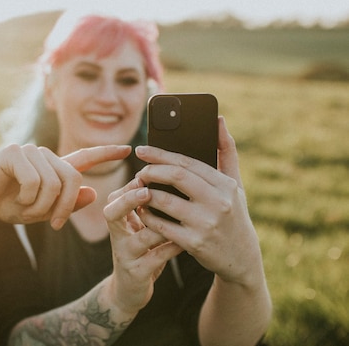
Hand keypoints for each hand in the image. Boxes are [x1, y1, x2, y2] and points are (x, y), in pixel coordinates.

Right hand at [0, 144, 130, 229]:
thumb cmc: (7, 204)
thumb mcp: (41, 211)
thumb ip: (67, 204)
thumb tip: (94, 192)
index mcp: (53, 167)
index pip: (85, 157)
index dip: (107, 153)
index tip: (128, 149)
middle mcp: (44, 155)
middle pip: (73, 178)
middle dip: (65, 207)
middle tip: (55, 225)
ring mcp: (30, 151)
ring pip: (53, 183)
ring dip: (41, 207)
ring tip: (26, 209)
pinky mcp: (15, 152)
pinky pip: (34, 181)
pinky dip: (27, 199)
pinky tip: (15, 199)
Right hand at [103, 182, 182, 313]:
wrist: (129, 289)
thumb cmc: (141, 249)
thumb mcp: (138, 226)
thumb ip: (146, 204)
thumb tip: (170, 171)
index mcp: (118, 219)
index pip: (116, 196)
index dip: (130, 186)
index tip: (146, 174)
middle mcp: (117, 235)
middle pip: (112, 213)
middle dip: (129, 200)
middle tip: (148, 192)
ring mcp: (126, 254)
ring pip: (140, 237)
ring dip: (160, 226)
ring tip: (180, 216)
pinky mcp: (137, 273)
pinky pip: (155, 257)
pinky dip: (172, 247)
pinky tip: (185, 240)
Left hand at [134, 117, 262, 285]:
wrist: (241, 259)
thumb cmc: (233, 214)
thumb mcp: (235, 184)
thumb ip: (226, 151)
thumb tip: (218, 120)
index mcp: (226, 184)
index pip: (187, 162)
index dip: (160, 154)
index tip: (141, 149)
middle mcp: (218, 202)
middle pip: (175, 177)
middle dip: (151, 170)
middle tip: (139, 171)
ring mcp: (206, 224)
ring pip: (164, 201)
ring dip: (145, 193)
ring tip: (138, 190)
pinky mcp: (194, 243)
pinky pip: (161, 225)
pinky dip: (147, 216)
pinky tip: (142, 210)